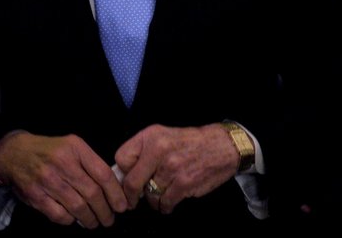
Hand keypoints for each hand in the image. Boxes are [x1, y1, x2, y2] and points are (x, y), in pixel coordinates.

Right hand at [0, 131, 128, 227]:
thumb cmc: (49, 151)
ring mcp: (47, 179)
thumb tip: (113, 189)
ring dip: (90, 219)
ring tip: (94, 222)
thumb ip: (90, 164)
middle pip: (93, 193)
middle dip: (105, 211)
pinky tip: (74, 218)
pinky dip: (70, 220)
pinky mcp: (36, 195)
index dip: (116, 194)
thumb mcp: (71, 147)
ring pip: (78, 207)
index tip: (122, 206)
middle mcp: (62, 162)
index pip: (103, 174)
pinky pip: (60, 215)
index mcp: (74, 147)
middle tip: (109, 219)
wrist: (14, 153)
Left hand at [114, 123, 239, 213]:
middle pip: (132, 182)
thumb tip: (123, 173)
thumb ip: (142, 150)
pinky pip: (165, 203)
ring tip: (158, 195)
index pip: (122, 158)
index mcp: (150, 137)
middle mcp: (159, 151)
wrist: (219, 146)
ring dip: (152, 200)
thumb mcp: (161, 135)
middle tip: (131, 201)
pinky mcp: (184, 184)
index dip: (123, 171)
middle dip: (130, 195)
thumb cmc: (187, 142)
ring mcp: (172, 169)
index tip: (127, 178)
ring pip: (150, 195)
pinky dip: (165, 206)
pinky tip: (169, 201)